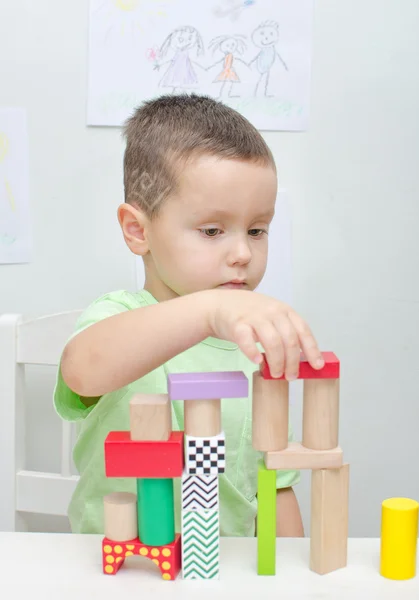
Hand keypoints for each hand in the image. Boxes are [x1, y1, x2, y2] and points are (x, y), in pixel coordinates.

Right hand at [206, 289, 323, 379]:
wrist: (220, 305)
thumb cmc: (249, 314)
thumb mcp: (272, 316)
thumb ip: (286, 332)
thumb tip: (302, 359)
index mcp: (284, 310)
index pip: (303, 331)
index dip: (312, 350)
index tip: (317, 366)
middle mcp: (272, 312)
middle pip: (289, 340)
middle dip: (293, 362)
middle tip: (291, 376)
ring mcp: (254, 317)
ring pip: (272, 342)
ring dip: (277, 362)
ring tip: (275, 374)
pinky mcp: (237, 324)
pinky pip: (247, 340)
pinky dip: (253, 352)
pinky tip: (257, 361)